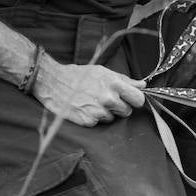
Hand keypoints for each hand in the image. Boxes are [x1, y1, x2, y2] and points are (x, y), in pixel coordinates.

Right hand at [32, 56, 147, 126]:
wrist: (53, 82)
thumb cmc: (79, 75)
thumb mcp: (103, 72)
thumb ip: (124, 80)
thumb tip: (143, 85)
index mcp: (114, 84)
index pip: (139, 99)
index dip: (135, 100)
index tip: (129, 99)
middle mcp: (108, 98)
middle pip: (126, 111)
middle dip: (119, 107)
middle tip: (106, 100)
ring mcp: (98, 111)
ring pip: (112, 119)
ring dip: (105, 113)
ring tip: (92, 102)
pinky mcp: (88, 121)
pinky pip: (98, 123)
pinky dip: (93, 118)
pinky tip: (85, 108)